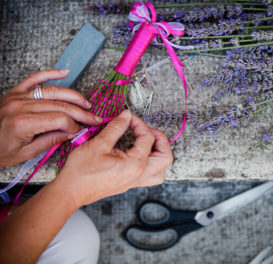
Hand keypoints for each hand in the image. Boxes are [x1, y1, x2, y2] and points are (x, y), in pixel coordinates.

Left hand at [0, 69, 102, 166]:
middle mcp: (21, 106)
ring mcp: (18, 96)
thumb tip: (73, 133)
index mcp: (24, 123)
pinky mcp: (16, 91)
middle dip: (81, 112)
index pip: (60, 119)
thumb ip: (52, 140)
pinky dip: (51, 73)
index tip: (81, 131)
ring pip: (53, 91)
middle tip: (94, 118)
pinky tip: (65, 72)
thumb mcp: (26, 153)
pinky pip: (35, 78)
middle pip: (60, 105)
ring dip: (73, 96)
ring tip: (86, 104)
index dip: (75, 125)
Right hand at [56, 110, 172, 206]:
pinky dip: (151, 164)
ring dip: (159, 155)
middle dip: (161, 140)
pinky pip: (150, 176)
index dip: (140, 124)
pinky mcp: (129, 184)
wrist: (70, 192)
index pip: (148, 139)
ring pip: (161, 170)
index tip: (129, 118)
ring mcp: (135, 182)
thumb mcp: (98, 144)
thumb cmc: (81, 172)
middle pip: (165, 157)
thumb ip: (116, 128)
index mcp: (135, 165)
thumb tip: (126, 116)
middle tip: (148, 130)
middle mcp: (139, 175)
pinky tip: (139, 154)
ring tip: (149, 143)